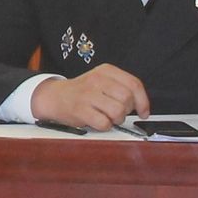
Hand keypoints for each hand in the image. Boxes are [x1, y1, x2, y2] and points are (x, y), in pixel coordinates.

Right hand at [29, 63, 150, 129]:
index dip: (143, 101)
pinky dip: (104, 126)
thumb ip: (122, 87)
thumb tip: (143, 106)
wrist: (54, 97)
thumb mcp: (102, 80)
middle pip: (127, 99)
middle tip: (117, 112)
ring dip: (116, 119)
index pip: (134, 84)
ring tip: (107, 116)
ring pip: (118, 112)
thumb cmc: (82, 91)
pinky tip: (97, 121)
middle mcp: (97, 80)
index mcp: (106, 71)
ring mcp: (88, 95)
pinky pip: (104, 123)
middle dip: (126, 110)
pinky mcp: (80, 110)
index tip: (143, 111)